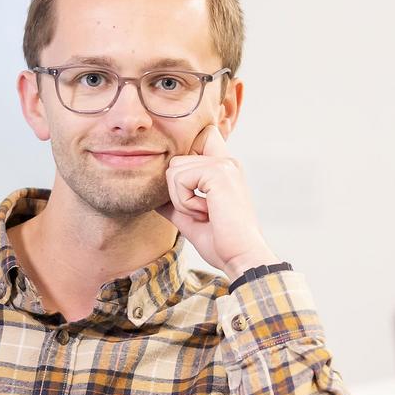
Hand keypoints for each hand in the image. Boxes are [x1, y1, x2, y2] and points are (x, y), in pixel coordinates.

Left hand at [156, 122, 276, 277]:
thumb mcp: (191, 220)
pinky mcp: (218, 172)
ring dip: (180, 199)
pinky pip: (179, 179)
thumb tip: (153, 199)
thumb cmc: (222, 243)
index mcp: (224, 169)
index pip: (200, 136)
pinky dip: (184, 202)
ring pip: (173, 169)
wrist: (241, 257)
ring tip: (204, 213)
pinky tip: (205, 213)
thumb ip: (174, 204)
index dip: (185, 156)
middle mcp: (226, 161)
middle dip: (176, 191)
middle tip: (200, 211)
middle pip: (175, 160)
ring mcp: (224, 165)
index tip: (192, 189)